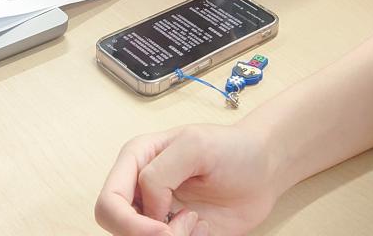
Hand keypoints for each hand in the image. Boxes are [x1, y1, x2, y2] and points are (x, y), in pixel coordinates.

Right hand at [95, 125, 280, 235]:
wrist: (264, 170)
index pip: (109, 203)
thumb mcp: (195, 145)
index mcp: (136, 160)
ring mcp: (156, 213)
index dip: (130, 224)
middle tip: (182, 227)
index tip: (163, 229)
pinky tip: (201, 229)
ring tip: (195, 223)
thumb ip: (160, 173)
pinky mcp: (175, 233)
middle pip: (118, 229)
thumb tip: (149, 209)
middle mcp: (140, 189)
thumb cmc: (233, 148)